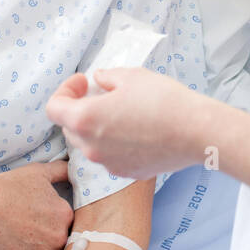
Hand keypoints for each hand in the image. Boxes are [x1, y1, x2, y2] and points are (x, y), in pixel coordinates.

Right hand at [0, 161, 72, 249]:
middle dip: (63, 248)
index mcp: (65, 214)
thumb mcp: (39, 172)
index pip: (78, 226)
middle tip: (54, 248)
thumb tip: (75, 166)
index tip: (62, 230)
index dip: (70, 229)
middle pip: (69, 247)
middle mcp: (59, 236)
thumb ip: (62, 170)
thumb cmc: (9, 187)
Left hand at [45, 69, 207, 179]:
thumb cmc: (164, 100)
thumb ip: (107, 78)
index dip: (65, 91)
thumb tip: (99, 81)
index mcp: (85, 119)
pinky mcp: (125, 172)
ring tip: (121, 112)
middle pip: (70, 128)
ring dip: (96, 128)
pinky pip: (109, 156)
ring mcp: (107, 163)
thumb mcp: (131, 76)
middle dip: (79, 109)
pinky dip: (113, 143)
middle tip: (100, 94)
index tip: (83, 83)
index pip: (53, 108)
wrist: (196, 131)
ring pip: (89, 144)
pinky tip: (136, 131)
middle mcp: (91, 147)